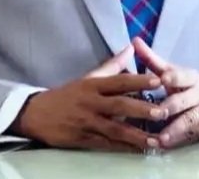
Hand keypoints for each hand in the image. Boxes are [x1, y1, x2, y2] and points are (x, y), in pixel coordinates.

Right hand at [11, 44, 168, 150]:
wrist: (35, 114)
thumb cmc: (67, 94)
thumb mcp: (88, 77)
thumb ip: (112, 65)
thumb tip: (132, 47)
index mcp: (93, 85)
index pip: (119, 81)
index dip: (139, 80)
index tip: (159, 80)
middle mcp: (91, 103)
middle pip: (119, 105)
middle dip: (141, 109)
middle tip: (163, 112)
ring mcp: (86, 122)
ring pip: (114, 129)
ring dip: (136, 135)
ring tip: (155, 140)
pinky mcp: (81, 139)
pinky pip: (105, 144)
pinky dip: (121, 147)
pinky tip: (137, 150)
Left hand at [133, 37, 198, 148]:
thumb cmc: (190, 86)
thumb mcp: (174, 72)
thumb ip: (153, 60)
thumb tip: (134, 41)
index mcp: (188, 77)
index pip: (181, 75)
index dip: (173, 77)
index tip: (163, 79)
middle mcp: (197, 92)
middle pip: (184, 99)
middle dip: (171, 106)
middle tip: (157, 112)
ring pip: (188, 119)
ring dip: (174, 128)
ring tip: (161, 138)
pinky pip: (190, 134)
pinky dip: (177, 140)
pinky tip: (165, 145)